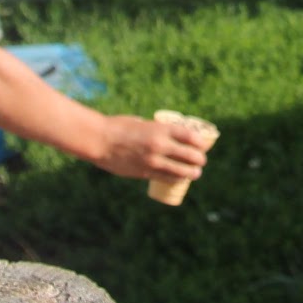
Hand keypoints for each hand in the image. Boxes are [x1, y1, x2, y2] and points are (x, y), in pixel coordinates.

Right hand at [94, 115, 209, 182]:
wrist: (99, 140)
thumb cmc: (119, 127)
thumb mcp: (142, 123)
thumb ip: (155, 130)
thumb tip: (164, 136)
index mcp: (160, 129)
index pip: (190, 136)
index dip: (200, 142)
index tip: (203, 145)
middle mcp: (160, 145)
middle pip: (189, 155)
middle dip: (199, 159)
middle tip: (201, 161)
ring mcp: (153, 161)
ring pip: (180, 171)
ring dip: (191, 173)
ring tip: (195, 173)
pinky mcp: (145, 172)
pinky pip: (166, 178)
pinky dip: (176, 179)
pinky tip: (180, 179)